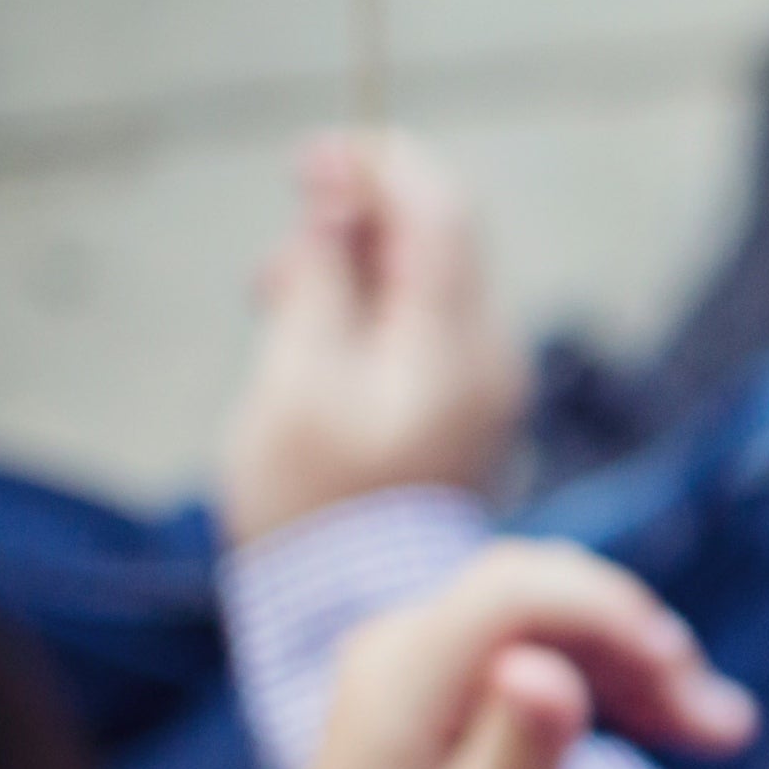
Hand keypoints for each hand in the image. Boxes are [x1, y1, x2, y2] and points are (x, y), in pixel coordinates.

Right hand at [222, 133, 523, 544]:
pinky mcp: (469, 409)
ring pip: (429, 283)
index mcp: (457, 343)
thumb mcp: (297, 378)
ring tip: (277, 304)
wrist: (360, 608)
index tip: (310, 159)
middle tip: (276, 264)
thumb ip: (324, 279)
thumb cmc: (316, 499)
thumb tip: (339, 197)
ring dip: (355, 271)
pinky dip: (373, 316)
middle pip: (440, 240)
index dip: (378, 166)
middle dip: (358, 224)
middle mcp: (493, 354)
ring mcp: (488, 384)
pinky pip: (428, 330)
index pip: (442, 211)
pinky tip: (314, 342)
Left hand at [284, 540, 756, 768]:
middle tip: (717, 721)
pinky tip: (680, 723)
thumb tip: (545, 667)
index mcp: (399, 685)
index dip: (612, 613)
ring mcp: (428, 659)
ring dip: (643, 660)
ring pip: (559, 615)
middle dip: (641, 637)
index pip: (515, 592)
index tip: (685, 674)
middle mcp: (406, 649)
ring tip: (720, 730)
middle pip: (544, 589)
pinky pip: (551, 648)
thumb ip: (509, 764)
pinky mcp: (457, 682)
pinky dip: (620, 677)